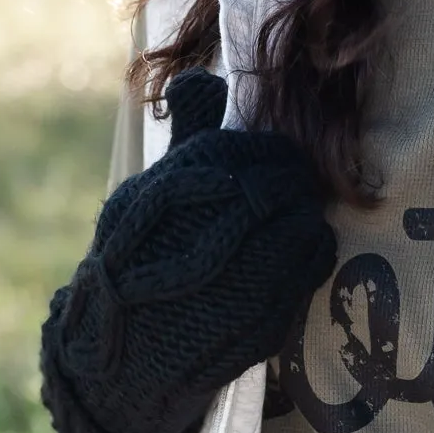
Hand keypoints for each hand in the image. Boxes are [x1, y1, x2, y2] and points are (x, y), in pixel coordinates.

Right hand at [40, 69, 336, 432]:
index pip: (235, 158)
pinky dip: (311, 255)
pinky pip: (301, 276)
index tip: (278, 154)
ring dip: (306, 216)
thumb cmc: (138, 261)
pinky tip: (306, 247)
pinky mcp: (251, 325)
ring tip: (303, 212)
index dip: (267, 152)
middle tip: (301, 180)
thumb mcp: (150, 192)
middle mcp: (190, 239)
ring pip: (293, 231)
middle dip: (291, 183)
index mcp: (162, 200)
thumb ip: (186, 137)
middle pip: (269, 193)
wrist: (122, 355)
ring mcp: (225, 287)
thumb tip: (201, 77)